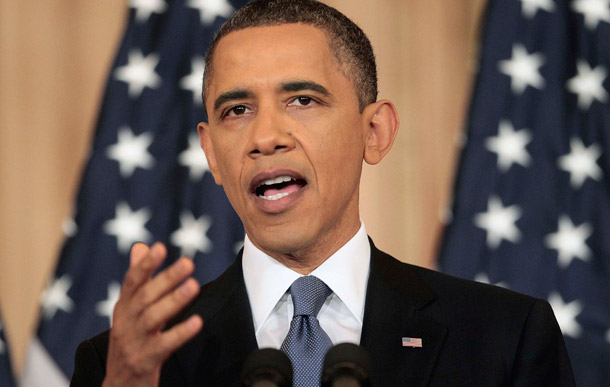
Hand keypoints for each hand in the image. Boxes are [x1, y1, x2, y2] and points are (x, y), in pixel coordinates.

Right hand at [102, 242, 202, 386]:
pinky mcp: (144, 361)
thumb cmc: (130, 341)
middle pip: (145, 296)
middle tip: (189, 262)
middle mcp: (126, 322)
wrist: (119, 385)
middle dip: (166, 278)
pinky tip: (196, 322)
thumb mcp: (129, 310)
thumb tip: (140, 247)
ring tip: (194, 286)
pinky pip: (163, 345)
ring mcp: (134, 342)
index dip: (145, 264)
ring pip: (153, 318)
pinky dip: (180, 333)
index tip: (160, 247)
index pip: (132, 281)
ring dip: (174, 300)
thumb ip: (137, 279)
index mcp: (124, 307)